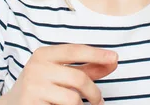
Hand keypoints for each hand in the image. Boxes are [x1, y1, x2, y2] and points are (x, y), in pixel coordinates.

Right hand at [3, 44, 117, 104]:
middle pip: (78, 78)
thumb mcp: (59, 72)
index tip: (115, 58)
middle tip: (99, 101)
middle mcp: (37, 68)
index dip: (96, 53)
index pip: (74, 50)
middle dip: (94, 92)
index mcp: (44, 54)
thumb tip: (113, 61)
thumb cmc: (42, 85)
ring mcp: (33, 88)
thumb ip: (86, 67)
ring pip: (73, 99)